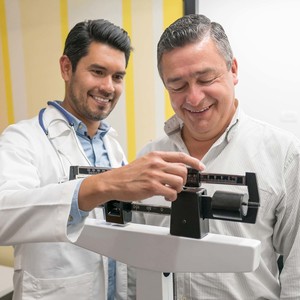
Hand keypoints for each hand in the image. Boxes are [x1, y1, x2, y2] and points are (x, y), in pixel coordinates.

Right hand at [78, 151, 204, 209]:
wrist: (113, 182)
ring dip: (178, 189)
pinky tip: (166, 196)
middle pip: (183, 170)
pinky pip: (171, 192)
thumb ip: (159, 163)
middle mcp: (156, 163)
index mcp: (155, 156)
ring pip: (179, 181)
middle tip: (178, 185)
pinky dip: (172, 196)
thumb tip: (174, 169)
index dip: (194, 161)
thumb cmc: (127, 174)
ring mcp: (154, 175)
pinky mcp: (151, 187)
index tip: (201, 166)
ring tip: (170, 191)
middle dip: (184, 180)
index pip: (180, 156)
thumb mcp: (144, 162)